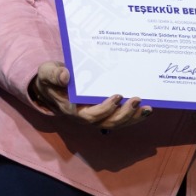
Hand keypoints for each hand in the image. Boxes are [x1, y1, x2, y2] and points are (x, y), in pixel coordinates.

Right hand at [29, 60, 149, 131]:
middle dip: (124, 114)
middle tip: (136, 99)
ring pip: (117, 123)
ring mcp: (97, 116)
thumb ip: (54, 74)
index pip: (91, 115)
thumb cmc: (51, 78)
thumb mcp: (47, 72)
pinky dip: (134, 116)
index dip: (105, 109)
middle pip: (108, 122)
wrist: (53, 84)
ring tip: (147, 108)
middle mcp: (86, 116)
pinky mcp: (105, 113)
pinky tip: (146, 109)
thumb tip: (65, 76)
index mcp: (72, 109)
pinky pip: (121, 118)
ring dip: (133, 117)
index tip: (117, 96)